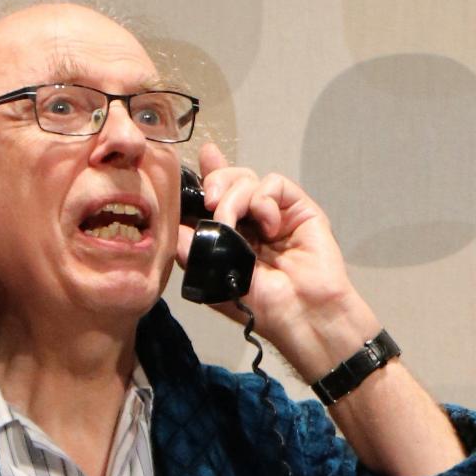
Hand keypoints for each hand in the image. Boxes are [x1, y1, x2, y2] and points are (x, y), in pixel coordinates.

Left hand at [175, 142, 378, 375]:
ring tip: (236, 226)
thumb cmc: (260, 305)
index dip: (206, 175)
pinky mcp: (298, 208)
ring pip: (247, 178)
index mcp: (230, 235)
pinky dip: (264, 202)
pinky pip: (274, 184)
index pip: (215, 196)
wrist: (300, 314)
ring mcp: (274, 213)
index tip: (197, 160)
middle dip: (214, 183)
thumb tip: (174, 222)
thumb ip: (191, 250)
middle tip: (209, 203)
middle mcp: (251, 220)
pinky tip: (268, 228)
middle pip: (228, 179)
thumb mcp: (213, 280)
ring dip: (234, 198)